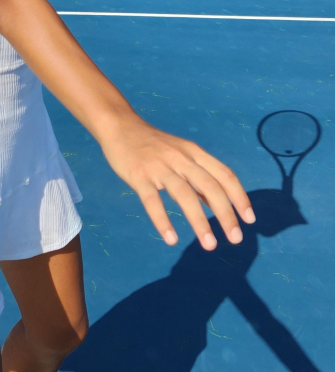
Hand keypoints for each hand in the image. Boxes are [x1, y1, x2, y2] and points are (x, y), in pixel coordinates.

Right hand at [100, 115, 254, 249]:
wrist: (121, 126)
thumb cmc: (154, 145)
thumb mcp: (182, 155)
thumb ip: (200, 178)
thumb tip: (219, 206)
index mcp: (194, 153)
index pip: (224, 175)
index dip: (240, 197)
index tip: (250, 220)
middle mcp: (181, 158)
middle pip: (210, 186)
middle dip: (226, 214)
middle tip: (236, 239)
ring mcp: (160, 166)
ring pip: (185, 195)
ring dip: (200, 222)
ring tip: (209, 245)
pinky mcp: (139, 175)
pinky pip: (152, 201)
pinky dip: (163, 221)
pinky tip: (171, 239)